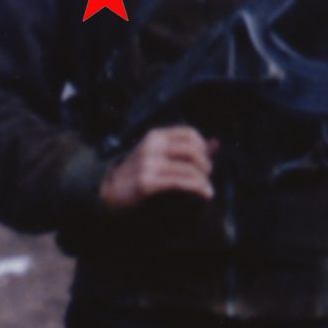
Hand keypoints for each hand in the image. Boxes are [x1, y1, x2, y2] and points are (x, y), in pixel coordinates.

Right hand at [100, 124, 216, 210]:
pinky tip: (204, 194)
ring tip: (207, 189)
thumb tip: (216, 143)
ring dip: (203, 181)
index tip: (205, 159)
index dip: (203, 146)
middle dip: (205, 164)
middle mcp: (152, 147)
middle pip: (192, 150)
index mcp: (156, 136)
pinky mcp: (147, 183)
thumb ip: (188, 149)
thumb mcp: (160, 154)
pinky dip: (197, 189)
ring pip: (189, 169)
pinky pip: (180, 183)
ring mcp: (148, 164)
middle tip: (206, 175)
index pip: (189, 133)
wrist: (112, 190)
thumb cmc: (140, 171)